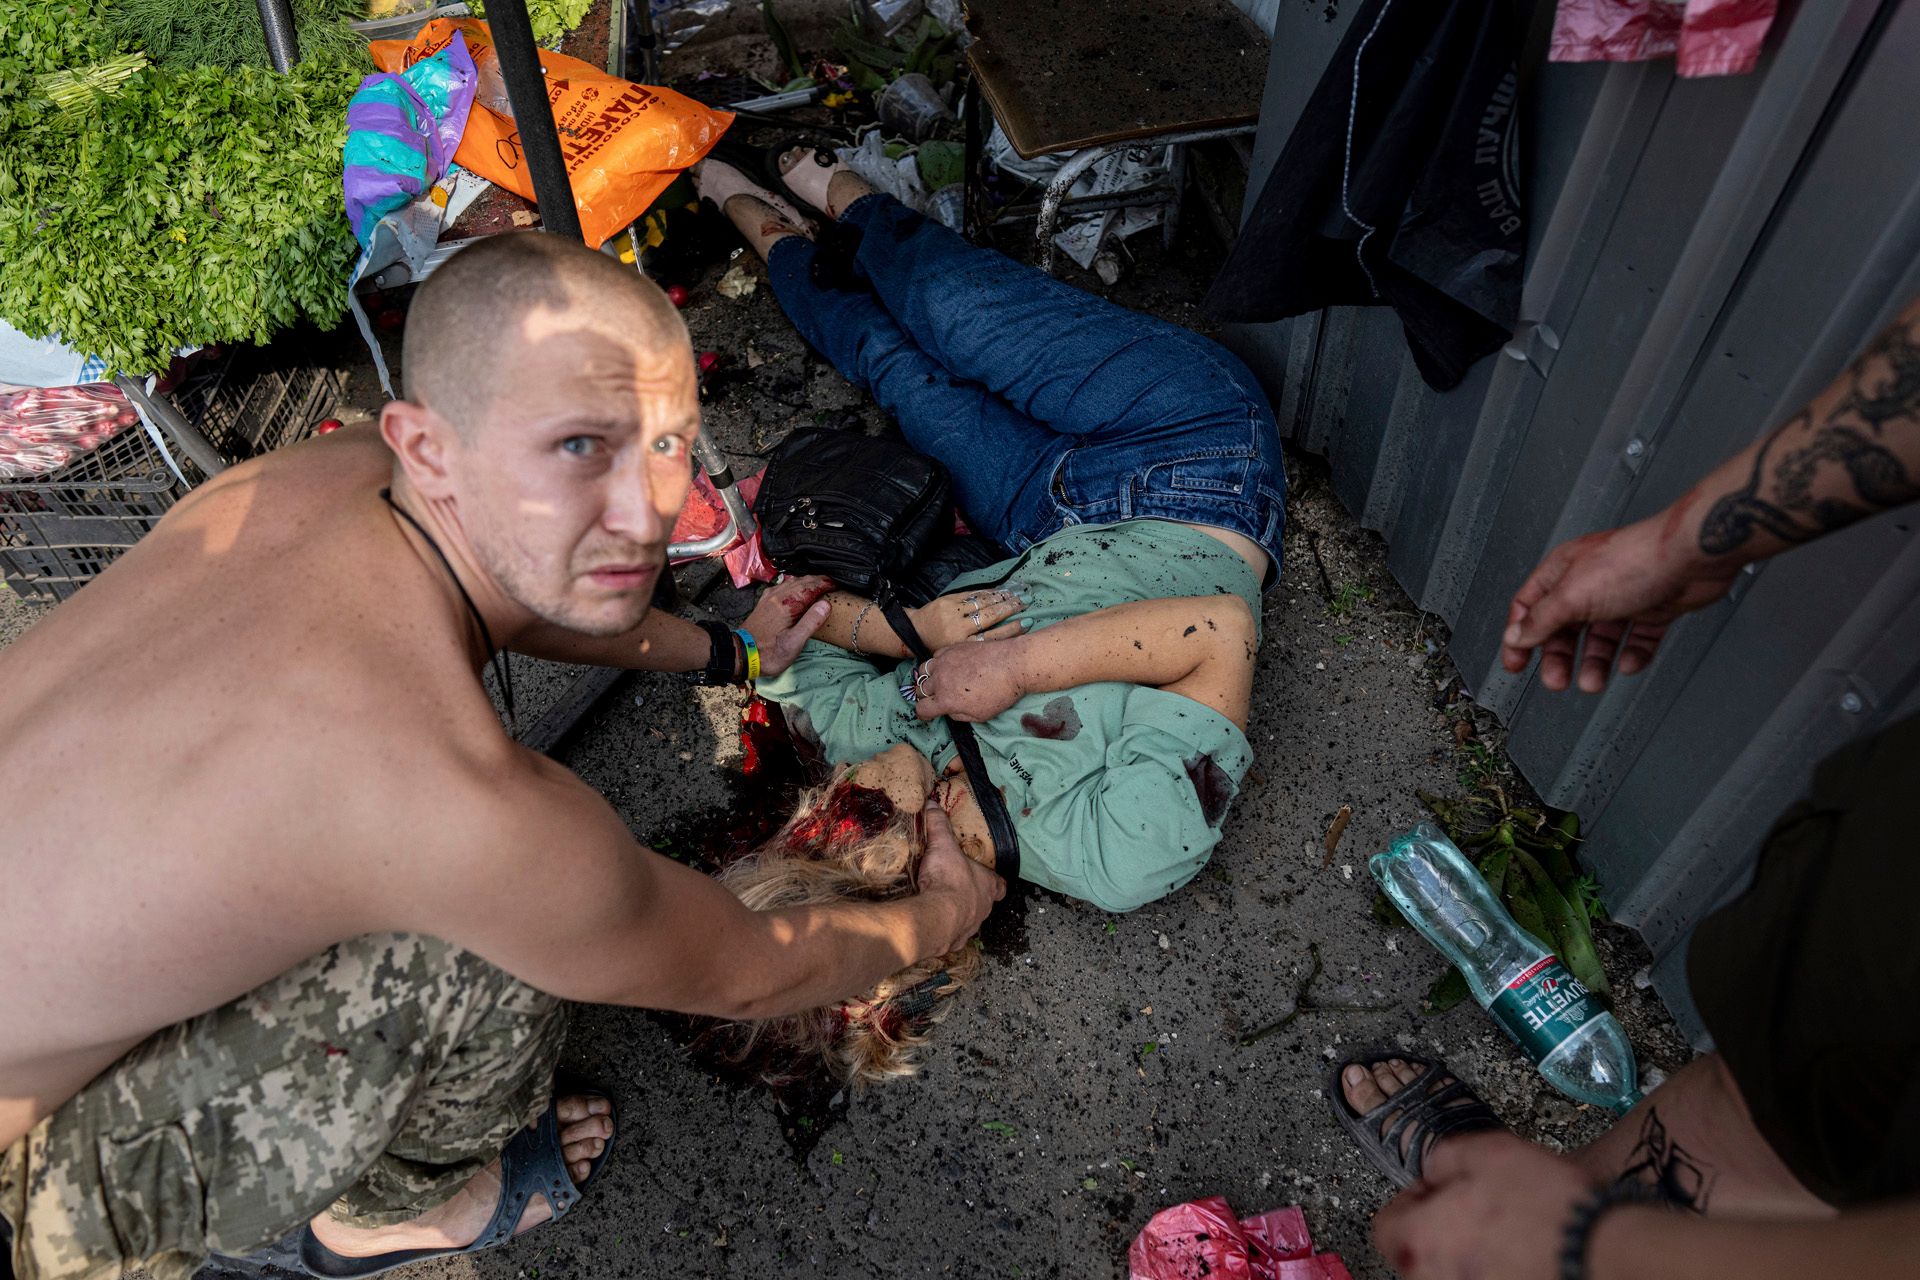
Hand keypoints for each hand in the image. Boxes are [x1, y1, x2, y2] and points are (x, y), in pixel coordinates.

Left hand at [742, 575, 833, 677]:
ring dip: (807, 582)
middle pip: (802, 582)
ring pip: (792, 582)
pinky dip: (794, 585)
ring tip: (818, 585)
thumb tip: (825, 604)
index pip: (811, 587)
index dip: (825, 584)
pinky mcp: (764, 602)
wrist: (741, 655)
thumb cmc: (769, 653)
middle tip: (832, 583)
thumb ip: (810, 622)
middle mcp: (777, 596)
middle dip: (818, 581)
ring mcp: (769, 598)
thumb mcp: (794, 643)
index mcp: (787, 604)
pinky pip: (782, 586)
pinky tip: (796, 588)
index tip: (837, 585)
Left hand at [907, 586, 1028, 651]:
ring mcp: (952, 612)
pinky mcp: (948, 600)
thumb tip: (1007, 641)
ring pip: (982, 603)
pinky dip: (988, 592)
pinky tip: (999, 591)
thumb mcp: (958, 654)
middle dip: (1010, 608)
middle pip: (990, 617)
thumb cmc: (940, 647)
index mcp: (962, 646)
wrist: (915, 632)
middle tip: (1025, 603)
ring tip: (1015, 595)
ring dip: (1001, 597)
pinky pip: (972, 594)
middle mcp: (958, 629)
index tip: (1027, 623)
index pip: (993, 637)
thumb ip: (978, 648)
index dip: (1012, 629)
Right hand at [908, 639, 1026, 722]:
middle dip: (926, 696)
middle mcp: (940, 680)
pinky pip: (935, 656)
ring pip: (922, 671)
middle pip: (920, 690)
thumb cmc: (1001, 693)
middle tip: (935, 698)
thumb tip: (949, 710)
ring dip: (927, 678)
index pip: (921, 709)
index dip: (924, 714)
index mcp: (946, 700)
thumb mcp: (980, 716)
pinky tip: (947, 666)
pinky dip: (937, 663)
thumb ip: (959, 715)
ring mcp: (944, 661)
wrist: (1013, 665)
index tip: (928, 714)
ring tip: (937, 681)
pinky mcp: (952, 648)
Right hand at [913, 804, 1003, 953]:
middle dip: (972, 897)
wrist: (937, 917)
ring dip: (958, 914)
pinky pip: (951, 935)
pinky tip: (933, 924)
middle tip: (955, 889)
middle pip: (984, 903)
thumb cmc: (948, 879)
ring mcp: (971, 927)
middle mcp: (984, 909)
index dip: (994, 881)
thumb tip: (932, 804)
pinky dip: (945, 930)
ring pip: (969, 921)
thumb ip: (939, 826)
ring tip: (941, 906)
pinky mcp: (954, 941)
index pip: (1000, 885)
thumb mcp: (943, 846)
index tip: (987, 878)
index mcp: (988, 886)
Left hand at [1372, 1132, 1594, 1279]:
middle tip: (1477, 1209)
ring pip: (1450, 1273)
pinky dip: (1492, 1271)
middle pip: (1416, 1254)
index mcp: (1420, 1241)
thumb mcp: (1489, 1153)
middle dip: (1439, 1230)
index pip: (1384, 1227)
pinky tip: (1523, 1256)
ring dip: (1466, 1255)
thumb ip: (1444, 1158)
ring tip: (1507, 1234)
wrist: (1606, 1254)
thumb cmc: (1548, 1205)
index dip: (1410, 1201)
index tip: (1438, 1190)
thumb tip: (1433, 1172)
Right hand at [1500, 512, 1739, 692]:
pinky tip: (1629, 663)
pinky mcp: (1653, 608)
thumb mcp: (1572, 595)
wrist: (1692, 558)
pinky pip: (1636, 640)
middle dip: (1559, 657)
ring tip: (1594, 682)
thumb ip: (1541, 619)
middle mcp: (1590, 582)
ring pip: (1601, 638)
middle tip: (1558, 681)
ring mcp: (1622, 595)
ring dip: (1595, 663)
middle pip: (1564, 628)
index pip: (1529, 607)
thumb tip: (1517, 636)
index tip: (1516, 663)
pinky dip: (1632, 655)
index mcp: (1563, 572)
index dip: (1519, 636)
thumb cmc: (1635, 561)